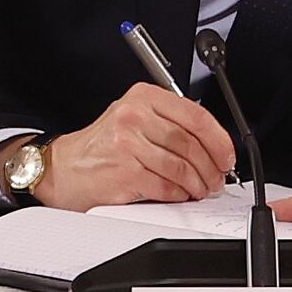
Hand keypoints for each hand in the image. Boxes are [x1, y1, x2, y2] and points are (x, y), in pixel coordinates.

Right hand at [33, 81, 238, 208]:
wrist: (64, 168)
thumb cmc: (102, 146)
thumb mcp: (133, 119)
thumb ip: (170, 124)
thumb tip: (213, 146)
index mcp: (141, 97)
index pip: (195, 115)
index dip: (219, 139)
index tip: (227, 156)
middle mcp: (133, 116)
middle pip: (191, 143)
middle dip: (211, 167)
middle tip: (216, 179)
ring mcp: (127, 144)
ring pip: (182, 167)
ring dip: (198, 184)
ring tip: (199, 190)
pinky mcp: (125, 173)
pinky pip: (167, 186)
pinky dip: (179, 194)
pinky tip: (178, 194)